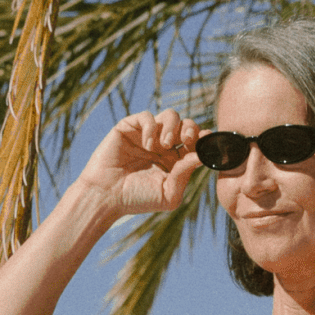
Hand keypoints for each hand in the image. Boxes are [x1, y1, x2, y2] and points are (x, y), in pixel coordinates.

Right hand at [75, 108, 202, 218]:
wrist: (107, 196)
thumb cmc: (137, 199)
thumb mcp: (168, 193)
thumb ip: (185, 174)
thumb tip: (202, 155)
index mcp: (175, 161)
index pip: (195, 144)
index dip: (203, 139)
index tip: (207, 140)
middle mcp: (163, 145)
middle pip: (187, 125)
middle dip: (191, 129)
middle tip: (187, 140)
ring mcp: (147, 135)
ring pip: (171, 116)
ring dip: (173, 126)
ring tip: (165, 145)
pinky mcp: (130, 127)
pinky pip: (148, 116)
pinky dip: (152, 127)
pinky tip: (148, 145)